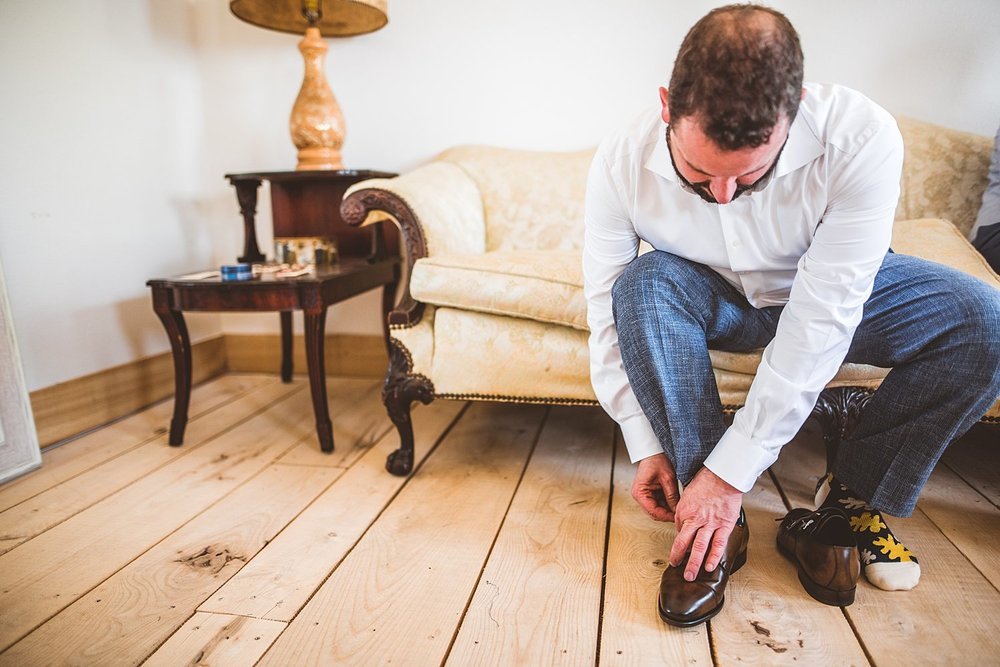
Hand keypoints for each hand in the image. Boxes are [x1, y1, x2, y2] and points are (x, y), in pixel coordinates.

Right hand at [631, 454, 679, 521]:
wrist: (654, 451)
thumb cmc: (657, 460)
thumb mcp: (668, 478)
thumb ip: (672, 496)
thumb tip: (677, 510)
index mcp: (640, 492)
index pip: (653, 511)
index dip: (666, 516)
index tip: (677, 518)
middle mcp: (639, 495)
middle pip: (654, 512)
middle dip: (667, 515)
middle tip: (680, 515)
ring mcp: (643, 495)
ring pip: (656, 509)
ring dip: (667, 510)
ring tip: (678, 508)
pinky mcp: (649, 493)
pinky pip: (658, 503)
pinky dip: (666, 504)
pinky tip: (674, 503)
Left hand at [669, 467, 742, 581]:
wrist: (723, 475)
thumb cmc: (705, 482)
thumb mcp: (687, 495)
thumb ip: (684, 512)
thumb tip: (683, 526)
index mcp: (684, 511)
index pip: (678, 531)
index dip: (678, 542)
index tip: (678, 552)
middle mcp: (695, 519)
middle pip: (684, 543)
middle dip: (679, 559)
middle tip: (678, 569)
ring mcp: (710, 523)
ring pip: (700, 547)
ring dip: (694, 563)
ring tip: (691, 575)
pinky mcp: (724, 525)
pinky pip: (718, 544)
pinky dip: (713, 557)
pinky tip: (709, 566)